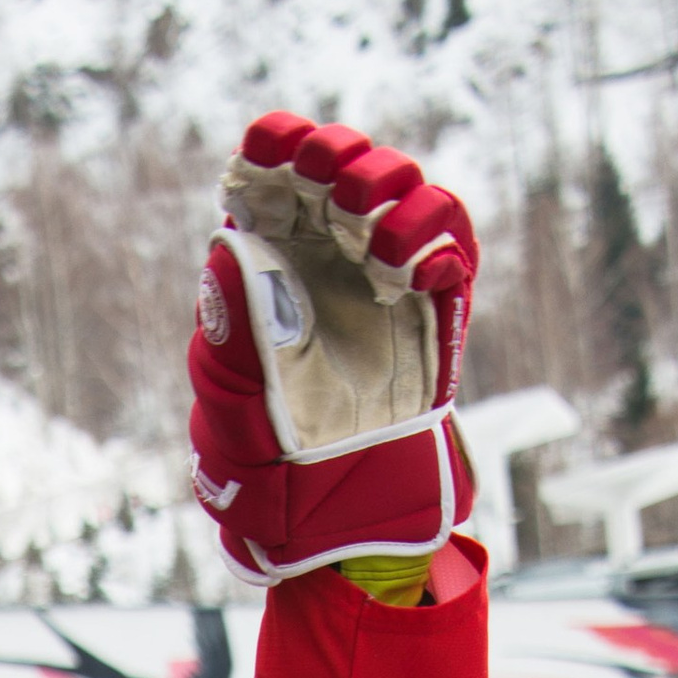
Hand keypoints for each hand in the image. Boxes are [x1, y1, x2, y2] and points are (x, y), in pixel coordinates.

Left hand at [189, 114, 476, 582]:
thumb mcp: (231, 428)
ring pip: (401, 188)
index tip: (273, 148)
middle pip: (340, 167)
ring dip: (388, 189)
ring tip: (375, 240)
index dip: (276, 146)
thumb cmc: (272, 482)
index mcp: (268, 274)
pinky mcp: (438, 305)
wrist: (342, 531)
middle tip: (332, 183)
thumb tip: (226, 251)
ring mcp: (385, 279)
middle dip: (337, 157)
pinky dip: (436, 237)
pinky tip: (410, 272)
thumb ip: (226, 350)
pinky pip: (451, 242)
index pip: (271, 179)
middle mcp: (327, 263)